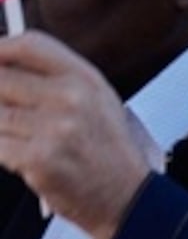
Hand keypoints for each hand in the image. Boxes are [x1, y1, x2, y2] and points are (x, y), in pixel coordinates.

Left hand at [0, 32, 151, 238]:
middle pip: (3, 78)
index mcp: (84, 76)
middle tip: (1, 105)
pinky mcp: (38, 159)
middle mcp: (71, 96)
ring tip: (15, 135)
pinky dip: (0, 149)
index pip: (31, 45)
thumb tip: (6, 68)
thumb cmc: (106, 147)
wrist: (125, 193)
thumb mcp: (95, 99)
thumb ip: (55, 79)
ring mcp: (54, 127)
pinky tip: (13, 153)